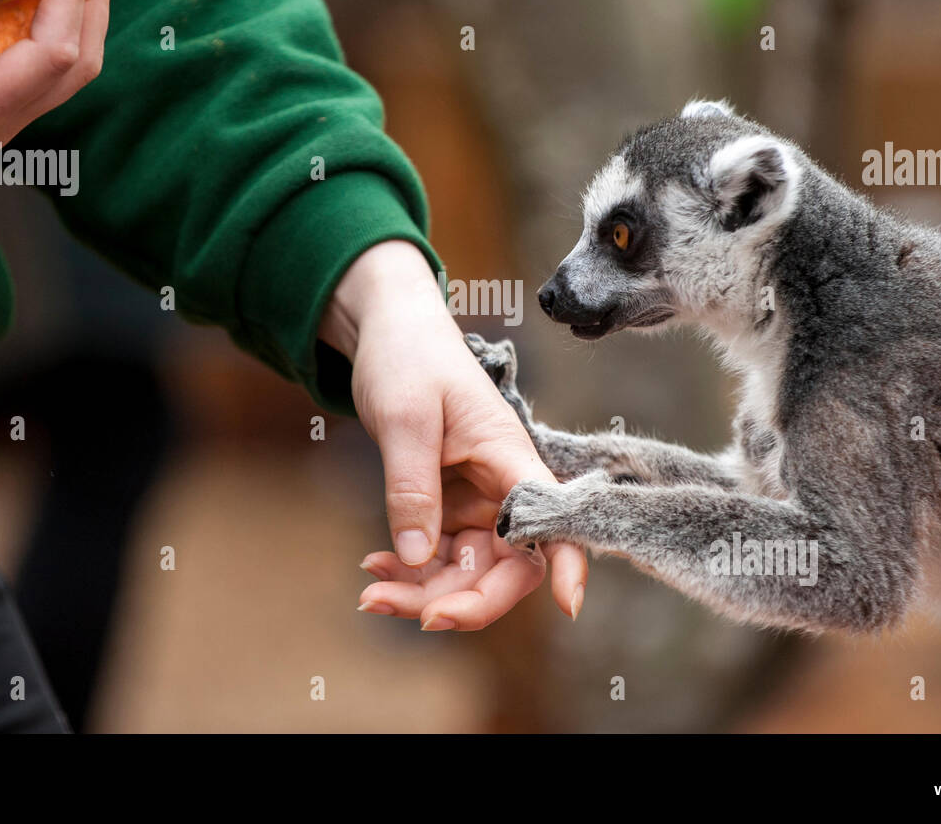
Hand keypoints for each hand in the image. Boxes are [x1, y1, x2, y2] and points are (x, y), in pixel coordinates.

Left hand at [319, 240, 588, 628]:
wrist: (389, 333)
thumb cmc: (409, 358)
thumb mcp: (404, 419)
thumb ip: (411, 487)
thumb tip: (415, 557)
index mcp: (510, 457)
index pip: (554, 516)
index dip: (570, 564)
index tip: (569, 607)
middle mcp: (502, 488)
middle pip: (509, 566)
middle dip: (462, 601)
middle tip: (393, 606)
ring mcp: (476, 503)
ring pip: (468, 572)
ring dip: (423, 594)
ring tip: (370, 594)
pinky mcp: (448, 509)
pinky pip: (438, 559)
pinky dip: (407, 573)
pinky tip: (373, 569)